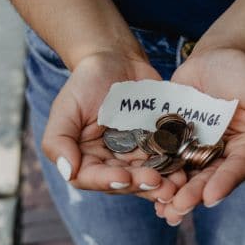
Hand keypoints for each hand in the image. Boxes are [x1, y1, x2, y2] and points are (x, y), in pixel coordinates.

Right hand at [41, 52, 186, 201]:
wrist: (117, 60)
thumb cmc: (86, 82)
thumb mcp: (66, 107)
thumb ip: (58, 140)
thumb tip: (68, 171)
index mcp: (86, 158)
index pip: (92, 178)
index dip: (108, 181)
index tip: (124, 177)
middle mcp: (111, 162)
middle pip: (125, 182)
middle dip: (141, 185)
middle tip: (158, 183)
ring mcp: (136, 155)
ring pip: (148, 176)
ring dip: (163, 183)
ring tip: (177, 184)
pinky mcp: (157, 144)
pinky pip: (167, 159)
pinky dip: (176, 166)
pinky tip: (186, 168)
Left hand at [155, 48, 244, 224]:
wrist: (213, 58)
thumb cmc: (244, 72)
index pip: (238, 169)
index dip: (225, 183)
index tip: (211, 196)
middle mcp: (223, 156)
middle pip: (210, 179)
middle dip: (194, 195)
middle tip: (179, 207)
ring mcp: (198, 150)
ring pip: (187, 176)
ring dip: (175, 194)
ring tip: (162, 209)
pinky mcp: (176, 142)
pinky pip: (167, 160)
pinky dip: (158, 174)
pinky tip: (146, 187)